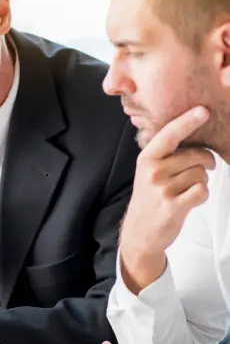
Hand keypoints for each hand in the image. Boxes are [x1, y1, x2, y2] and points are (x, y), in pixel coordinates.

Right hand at [120, 106, 214, 291]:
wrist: (139, 232)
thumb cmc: (149, 199)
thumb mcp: (148, 172)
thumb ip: (167, 155)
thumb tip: (196, 139)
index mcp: (146, 159)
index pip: (169, 134)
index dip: (187, 121)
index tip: (202, 110)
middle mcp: (153, 171)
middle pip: (196, 155)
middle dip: (204, 163)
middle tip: (199, 170)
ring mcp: (162, 189)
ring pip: (202, 173)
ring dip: (201, 182)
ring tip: (185, 190)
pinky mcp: (173, 206)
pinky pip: (202, 190)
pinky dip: (201, 196)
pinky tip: (188, 201)